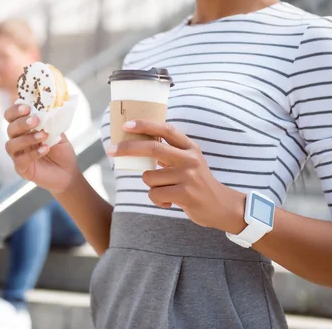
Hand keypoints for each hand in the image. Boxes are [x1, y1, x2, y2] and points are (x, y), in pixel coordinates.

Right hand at [4, 104, 79, 193]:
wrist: (68, 172)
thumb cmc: (61, 152)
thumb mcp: (58, 133)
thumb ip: (51, 122)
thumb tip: (48, 110)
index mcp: (24, 129)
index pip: (11, 116)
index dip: (15, 110)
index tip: (27, 107)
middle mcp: (18, 140)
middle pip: (10, 129)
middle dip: (21, 123)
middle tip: (35, 120)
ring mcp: (18, 155)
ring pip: (11, 144)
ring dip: (27, 138)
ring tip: (44, 136)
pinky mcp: (21, 168)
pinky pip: (20, 160)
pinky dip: (33, 153)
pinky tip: (45, 149)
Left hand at [107, 120, 245, 231]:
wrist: (220, 205)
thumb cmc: (197, 183)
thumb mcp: (189, 161)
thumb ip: (170, 152)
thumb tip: (139, 144)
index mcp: (190, 147)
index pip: (166, 129)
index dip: (145, 125)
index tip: (126, 124)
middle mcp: (190, 159)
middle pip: (153, 148)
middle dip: (127, 149)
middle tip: (110, 151)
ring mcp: (188, 176)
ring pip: (149, 177)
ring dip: (151, 186)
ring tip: (166, 190)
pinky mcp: (185, 194)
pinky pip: (154, 194)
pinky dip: (157, 200)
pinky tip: (171, 201)